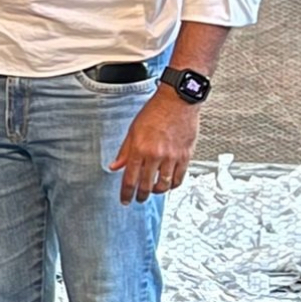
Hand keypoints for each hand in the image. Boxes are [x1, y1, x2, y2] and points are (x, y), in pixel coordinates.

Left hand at [108, 88, 199, 204]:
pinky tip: (168, 184)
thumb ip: (124, 151)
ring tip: (152, 190)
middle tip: (138, 198)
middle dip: (140, 195)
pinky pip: (179, 178)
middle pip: (146, 185)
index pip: (130, 178)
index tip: (125, 200)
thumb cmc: (155, 111)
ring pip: (163, 185)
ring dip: (156, 191)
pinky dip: (172, 185)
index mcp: (140, 148)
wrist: (177, 101)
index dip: (126, 192)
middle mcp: (156, 154)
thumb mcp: (133, 130)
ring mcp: (172, 157)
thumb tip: (115, 166)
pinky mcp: (185, 157)